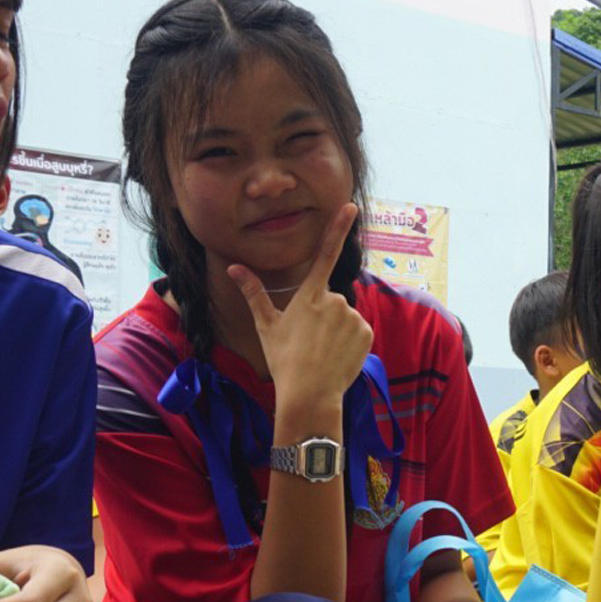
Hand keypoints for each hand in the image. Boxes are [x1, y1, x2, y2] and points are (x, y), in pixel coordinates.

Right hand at [226, 202, 372, 422]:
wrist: (309, 394)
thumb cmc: (283, 361)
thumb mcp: (266, 326)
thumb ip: (253, 292)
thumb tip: (234, 267)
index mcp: (309, 296)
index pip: (325, 254)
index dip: (338, 228)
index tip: (350, 207)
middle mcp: (334, 300)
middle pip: (331, 300)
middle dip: (323, 316)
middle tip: (310, 342)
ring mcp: (352, 316)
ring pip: (345, 316)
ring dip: (337, 329)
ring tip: (323, 352)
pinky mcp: (366, 332)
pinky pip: (358, 331)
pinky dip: (350, 341)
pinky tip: (337, 357)